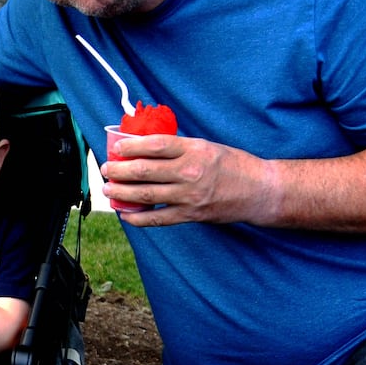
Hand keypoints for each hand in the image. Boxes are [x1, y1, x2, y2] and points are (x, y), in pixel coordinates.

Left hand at [102, 134, 274, 226]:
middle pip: (144, 171)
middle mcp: (190, 172)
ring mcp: (190, 196)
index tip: (117, 148)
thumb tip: (145, 147)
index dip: (131, 146)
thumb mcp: (207, 146)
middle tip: (105, 169)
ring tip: (108, 189)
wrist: (260, 191)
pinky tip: (126, 214)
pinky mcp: (192, 215)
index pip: (156, 145)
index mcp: (195, 149)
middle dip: (119, 170)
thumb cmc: (233, 165)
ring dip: (122, 193)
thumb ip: (179, 147)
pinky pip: (158, 219)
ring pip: (146, 195)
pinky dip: (139, 218)